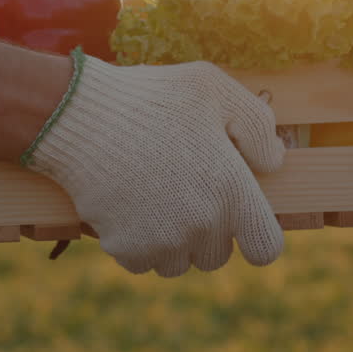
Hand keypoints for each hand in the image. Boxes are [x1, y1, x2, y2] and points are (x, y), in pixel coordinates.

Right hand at [25, 52, 283, 276]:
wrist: (78, 116)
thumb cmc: (150, 97)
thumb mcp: (213, 88)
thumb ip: (256, 124)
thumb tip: (274, 159)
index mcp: (232, 193)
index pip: (265, 248)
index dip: (254, 233)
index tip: (236, 213)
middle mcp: (202, 227)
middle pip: (217, 256)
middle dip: (207, 231)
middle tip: (184, 190)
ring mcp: (162, 242)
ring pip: (179, 263)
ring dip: (172, 241)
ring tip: (155, 198)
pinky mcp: (125, 248)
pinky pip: (142, 261)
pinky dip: (137, 243)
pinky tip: (129, 205)